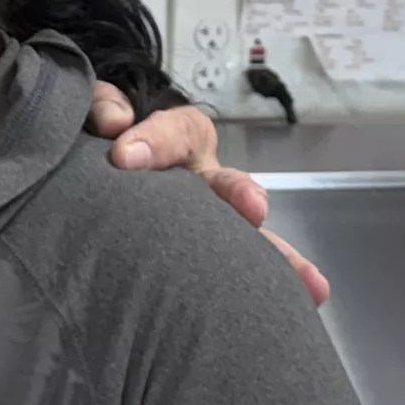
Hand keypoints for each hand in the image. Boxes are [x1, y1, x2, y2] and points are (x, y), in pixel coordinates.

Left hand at [89, 84, 329, 307]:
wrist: (96, 184)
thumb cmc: (106, 142)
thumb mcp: (98, 113)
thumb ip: (101, 105)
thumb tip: (116, 122)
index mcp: (179, 145)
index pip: (180, 131)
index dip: (158, 140)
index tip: (124, 156)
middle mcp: (204, 185)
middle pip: (231, 186)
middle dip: (241, 195)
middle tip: (254, 207)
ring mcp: (209, 223)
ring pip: (244, 236)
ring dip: (274, 253)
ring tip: (308, 279)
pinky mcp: (198, 260)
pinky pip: (240, 271)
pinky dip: (274, 282)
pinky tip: (308, 299)